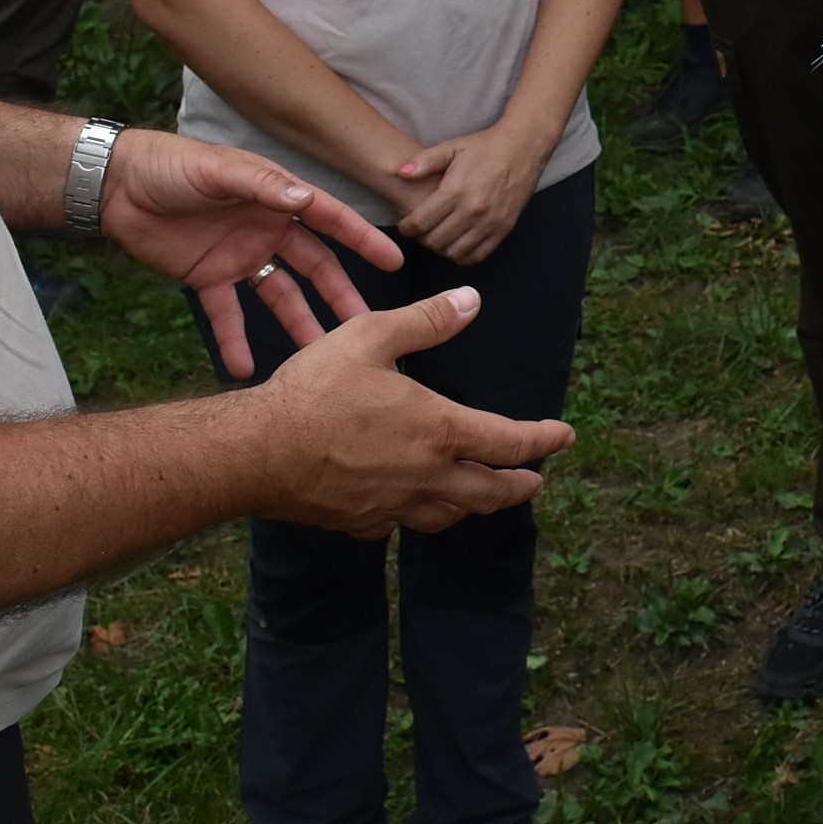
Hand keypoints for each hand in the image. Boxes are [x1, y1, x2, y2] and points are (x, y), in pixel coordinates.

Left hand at [97, 128, 403, 379]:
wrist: (115, 185)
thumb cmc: (170, 164)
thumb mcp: (219, 169)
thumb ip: (262, 185)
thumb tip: (308, 200)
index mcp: (276, 198)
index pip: (329, 220)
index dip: (362, 240)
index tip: (394, 262)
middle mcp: (266, 229)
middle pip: (314, 267)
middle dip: (339, 296)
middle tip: (365, 327)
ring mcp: (239, 256)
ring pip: (280, 296)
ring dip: (298, 325)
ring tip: (316, 359)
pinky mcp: (208, 278)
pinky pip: (228, 315)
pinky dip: (234, 341)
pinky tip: (243, 368)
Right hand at [254, 287, 575, 537]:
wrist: (257, 452)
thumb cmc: (314, 391)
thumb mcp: (371, 337)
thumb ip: (426, 321)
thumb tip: (472, 299)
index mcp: (441, 431)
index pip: (512, 443)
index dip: (545, 440)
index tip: (564, 436)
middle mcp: (428, 477)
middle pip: (492, 493)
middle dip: (520, 485)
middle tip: (536, 480)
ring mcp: (395, 506)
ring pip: (451, 514)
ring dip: (476, 503)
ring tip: (484, 493)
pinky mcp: (362, 523)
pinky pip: (402, 524)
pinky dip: (418, 513)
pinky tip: (412, 503)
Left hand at [393, 120, 553, 265]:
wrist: (523, 148)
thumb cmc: (484, 147)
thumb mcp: (452, 147)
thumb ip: (425, 161)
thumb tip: (401, 173)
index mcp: (456, 190)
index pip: (420, 222)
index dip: (407, 228)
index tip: (406, 224)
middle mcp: (473, 210)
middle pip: (434, 241)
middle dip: (422, 238)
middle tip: (422, 230)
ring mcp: (490, 222)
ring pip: (454, 252)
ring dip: (441, 248)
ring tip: (439, 236)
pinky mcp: (504, 229)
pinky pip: (477, 256)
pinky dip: (463, 256)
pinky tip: (457, 244)